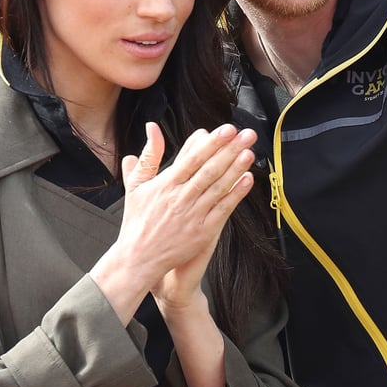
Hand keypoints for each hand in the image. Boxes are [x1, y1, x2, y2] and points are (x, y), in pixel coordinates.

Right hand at [90, 121, 256, 323]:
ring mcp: (192, 216)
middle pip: (209, 169)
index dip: (212, 143)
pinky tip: (247, 180)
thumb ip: (149, 155)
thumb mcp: (137, 185)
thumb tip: (152, 127)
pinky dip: (235, 194)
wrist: (138, 259)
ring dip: (236, 169)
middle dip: (229, 150)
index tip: (227, 129)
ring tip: (250, 152)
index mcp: (165, 185)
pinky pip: (223, 210)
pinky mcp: (202, 233)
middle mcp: (180, 198)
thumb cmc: (137, 222)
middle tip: (247, 134)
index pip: (193, 158)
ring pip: (218, 187)